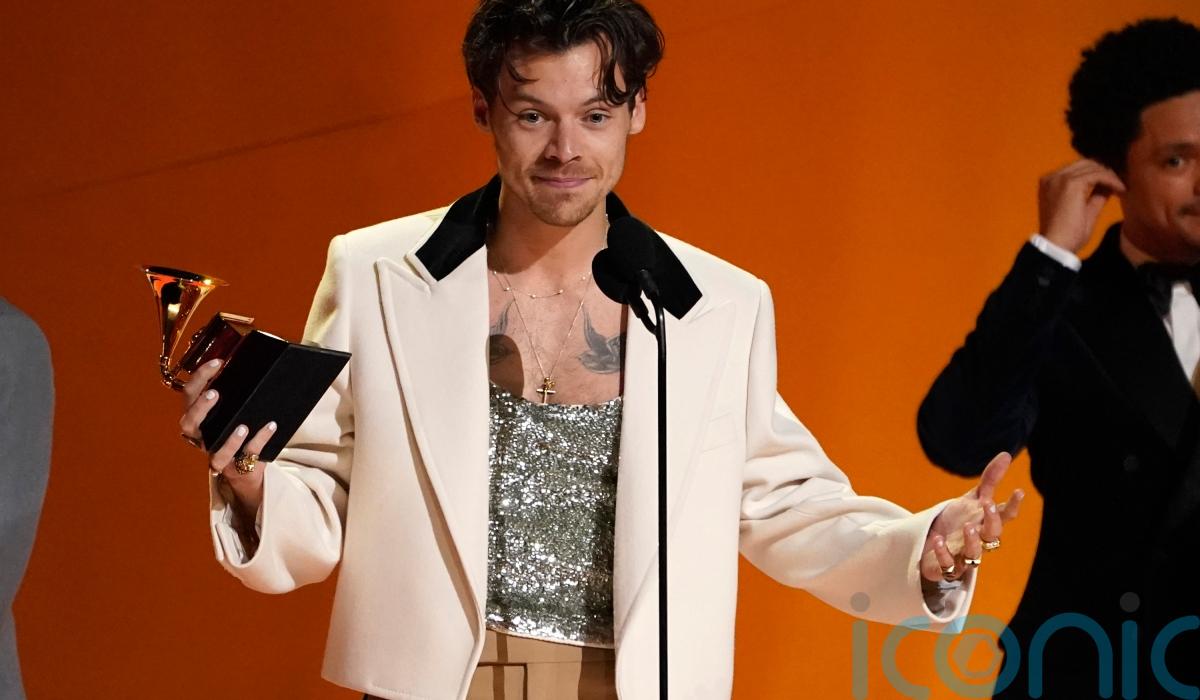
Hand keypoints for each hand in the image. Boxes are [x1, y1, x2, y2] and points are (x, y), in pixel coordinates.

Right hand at [179, 359, 273, 515]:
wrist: (247, 466)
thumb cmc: (240, 427)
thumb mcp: (237, 407)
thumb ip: (241, 390)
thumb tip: (266, 356)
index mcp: (198, 416)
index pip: (190, 393)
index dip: (201, 376)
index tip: (218, 362)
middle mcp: (201, 436)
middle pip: (189, 423)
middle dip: (200, 407)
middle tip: (215, 393)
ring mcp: (215, 453)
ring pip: (214, 451)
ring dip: (228, 440)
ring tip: (242, 426)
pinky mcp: (234, 467)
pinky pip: (245, 456)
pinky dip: (258, 440)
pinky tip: (270, 426)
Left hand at [921, 452, 1023, 582]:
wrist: (932, 544)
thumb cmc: (958, 521)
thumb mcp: (972, 499)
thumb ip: (990, 480)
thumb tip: (1007, 454)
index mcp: (986, 523)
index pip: (1005, 516)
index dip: (1013, 505)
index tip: (1018, 491)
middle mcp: (979, 541)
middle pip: (993, 536)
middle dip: (993, 522)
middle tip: (989, 505)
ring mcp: (963, 556)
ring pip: (974, 554)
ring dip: (972, 541)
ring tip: (968, 526)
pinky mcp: (946, 567)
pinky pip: (948, 565)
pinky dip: (943, 554)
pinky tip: (937, 540)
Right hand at [1038, 159, 1125, 252]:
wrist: (1056, 246)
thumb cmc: (1067, 235)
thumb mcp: (1084, 211)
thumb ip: (1095, 195)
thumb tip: (1109, 184)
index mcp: (1051, 183)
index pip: (1078, 169)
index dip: (1099, 173)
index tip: (1115, 183)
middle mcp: (1053, 177)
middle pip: (1086, 163)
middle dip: (1105, 171)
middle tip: (1121, 182)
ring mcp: (1060, 179)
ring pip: (1093, 167)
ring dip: (1110, 176)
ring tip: (1122, 187)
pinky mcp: (1071, 183)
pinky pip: (1098, 174)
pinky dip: (1112, 180)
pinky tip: (1121, 189)